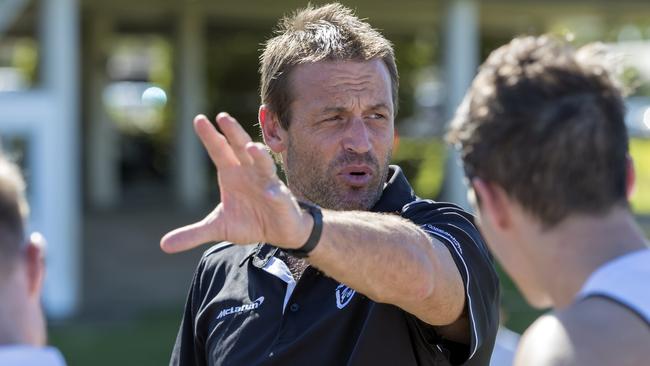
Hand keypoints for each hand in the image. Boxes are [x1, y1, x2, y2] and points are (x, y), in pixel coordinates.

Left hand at [160, 113, 311, 252]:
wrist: (279, 233)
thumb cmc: (250, 221)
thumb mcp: (218, 227)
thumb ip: (193, 233)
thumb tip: (163, 245)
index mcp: (231, 173)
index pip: (219, 150)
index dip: (210, 136)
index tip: (199, 119)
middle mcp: (249, 172)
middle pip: (240, 148)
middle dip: (233, 133)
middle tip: (223, 117)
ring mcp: (267, 183)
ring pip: (263, 164)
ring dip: (258, 155)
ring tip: (252, 147)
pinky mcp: (281, 199)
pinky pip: (277, 194)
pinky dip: (273, 193)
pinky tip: (269, 192)